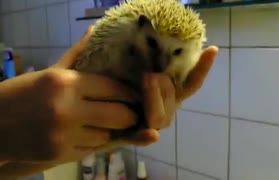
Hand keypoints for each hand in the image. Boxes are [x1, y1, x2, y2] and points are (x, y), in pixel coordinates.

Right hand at [0, 26, 137, 163]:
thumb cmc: (22, 94)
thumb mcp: (50, 72)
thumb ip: (77, 54)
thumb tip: (94, 31)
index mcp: (65, 82)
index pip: (114, 88)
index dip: (129, 94)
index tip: (133, 96)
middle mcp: (67, 109)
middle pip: (120, 115)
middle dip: (129, 115)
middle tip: (127, 112)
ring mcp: (63, 135)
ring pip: (107, 135)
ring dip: (108, 129)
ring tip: (102, 122)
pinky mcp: (59, 155)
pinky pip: (91, 149)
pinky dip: (92, 142)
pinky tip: (85, 134)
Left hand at [105, 46, 218, 147]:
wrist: (98, 116)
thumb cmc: (116, 86)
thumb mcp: (125, 69)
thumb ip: (133, 57)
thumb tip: (109, 30)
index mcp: (169, 92)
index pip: (192, 82)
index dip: (202, 68)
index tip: (213, 50)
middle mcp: (166, 107)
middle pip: (173, 96)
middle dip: (163, 85)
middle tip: (149, 74)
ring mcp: (154, 122)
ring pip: (160, 114)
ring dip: (155, 98)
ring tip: (147, 81)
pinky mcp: (137, 136)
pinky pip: (143, 137)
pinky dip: (147, 136)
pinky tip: (152, 134)